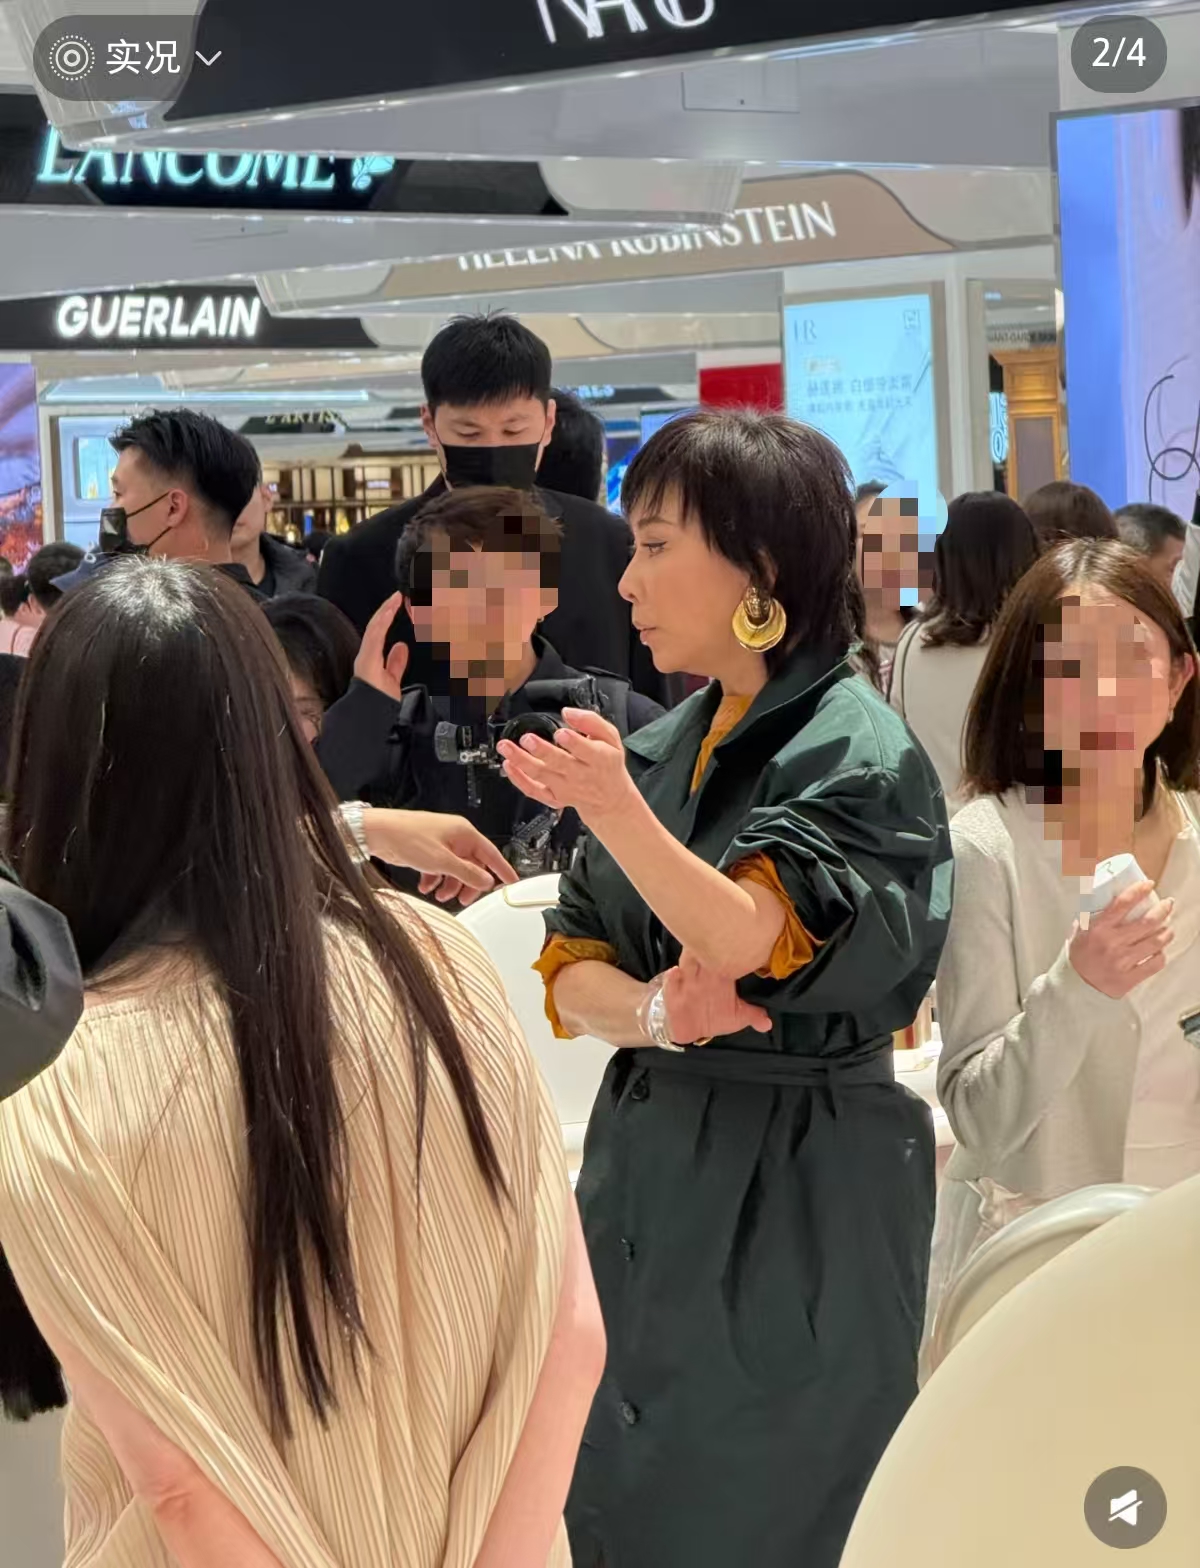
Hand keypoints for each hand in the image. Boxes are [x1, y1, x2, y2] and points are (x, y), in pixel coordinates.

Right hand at [355, 591, 408, 701]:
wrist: (370, 714)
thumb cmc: (379, 700)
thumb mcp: (393, 677)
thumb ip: (396, 662)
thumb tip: (402, 647)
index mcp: (372, 657)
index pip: (380, 632)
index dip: (388, 617)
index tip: (397, 604)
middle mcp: (367, 654)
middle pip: (377, 626)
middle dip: (387, 610)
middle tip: (398, 596)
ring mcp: (366, 655)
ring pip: (374, 628)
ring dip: (385, 612)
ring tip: (394, 599)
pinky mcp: (367, 658)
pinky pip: (374, 636)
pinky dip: (382, 623)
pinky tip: (388, 612)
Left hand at [361, 809, 517, 905]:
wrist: (378, 833)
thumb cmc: (407, 837)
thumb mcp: (442, 861)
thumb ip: (467, 873)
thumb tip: (486, 881)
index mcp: (463, 833)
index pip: (491, 853)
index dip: (502, 869)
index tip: (511, 882)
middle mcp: (454, 837)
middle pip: (472, 865)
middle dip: (469, 883)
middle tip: (464, 898)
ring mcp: (440, 844)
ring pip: (455, 869)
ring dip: (450, 885)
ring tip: (440, 895)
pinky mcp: (426, 851)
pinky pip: (439, 869)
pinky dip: (435, 880)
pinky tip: (427, 887)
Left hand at [497, 707, 638, 825]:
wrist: (609, 797)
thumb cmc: (607, 763)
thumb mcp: (610, 738)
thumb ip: (591, 721)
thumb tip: (569, 712)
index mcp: (598, 758)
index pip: (585, 750)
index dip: (572, 742)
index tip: (561, 733)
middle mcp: (580, 775)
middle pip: (559, 763)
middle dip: (542, 751)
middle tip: (527, 739)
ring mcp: (566, 788)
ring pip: (541, 775)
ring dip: (521, 760)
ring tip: (506, 747)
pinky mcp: (555, 797)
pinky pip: (534, 790)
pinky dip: (519, 779)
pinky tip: (509, 765)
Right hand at [660, 949, 771, 1043]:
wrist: (688, 1028)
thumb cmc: (713, 1017)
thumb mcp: (736, 1018)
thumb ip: (753, 1016)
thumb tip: (768, 1023)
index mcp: (723, 977)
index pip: (729, 957)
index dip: (733, 951)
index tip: (737, 945)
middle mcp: (705, 975)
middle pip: (706, 954)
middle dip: (709, 950)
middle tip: (713, 947)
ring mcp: (688, 981)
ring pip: (688, 962)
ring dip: (690, 958)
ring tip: (693, 955)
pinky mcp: (672, 990)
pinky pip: (671, 979)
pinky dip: (673, 976)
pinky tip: (675, 973)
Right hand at [1068, 882, 1174, 998]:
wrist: (1074, 987)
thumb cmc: (1077, 957)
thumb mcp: (1078, 931)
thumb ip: (1090, 916)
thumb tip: (1103, 897)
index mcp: (1097, 929)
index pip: (1122, 904)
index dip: (1138, 890)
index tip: (1148, 884)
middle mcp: (1111, 944)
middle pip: (1147, 922)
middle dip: (1163, 910)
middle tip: (1167, 904)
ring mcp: (1122, 962)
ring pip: (1156, 942)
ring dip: (1167, 932)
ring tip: (1168, 927)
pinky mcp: (1129, 978)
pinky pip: (1155, 964)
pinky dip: (1161, 954)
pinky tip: (1160, 950)